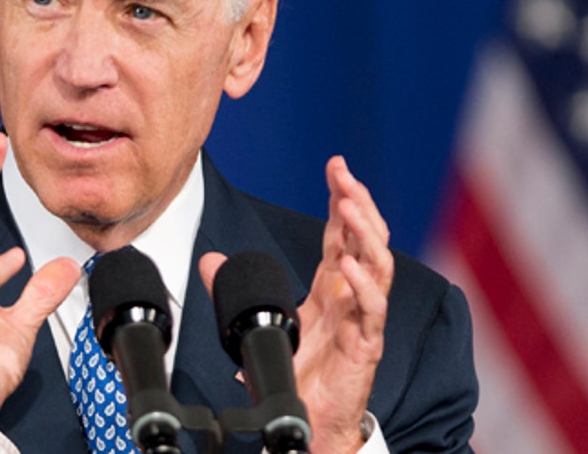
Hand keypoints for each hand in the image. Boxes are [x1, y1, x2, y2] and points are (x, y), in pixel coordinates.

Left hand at [201, 156, 392, 453]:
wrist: (309, 421)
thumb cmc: (296, 372)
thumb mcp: (261, 319)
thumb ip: (234, 288)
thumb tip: (209, 260)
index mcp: (333, 286)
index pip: (343, 232)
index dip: (342, 198)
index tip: (335, 166)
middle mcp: (353, 295)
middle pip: (367, 238)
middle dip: (358, 202)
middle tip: (344, 174)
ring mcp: (363, 317)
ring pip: (378, 265)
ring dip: (366, 233)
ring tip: (349, 206)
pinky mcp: (366, 344)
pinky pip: (371, 309)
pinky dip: (360, 284)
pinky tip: (347, 265)